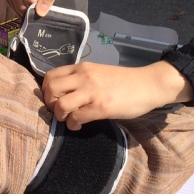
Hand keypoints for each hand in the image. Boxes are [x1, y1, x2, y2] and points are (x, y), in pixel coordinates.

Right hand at [4, 0, 67, 15]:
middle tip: (40, 6)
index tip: (44, 5)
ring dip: (25, 10)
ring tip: (35, 4)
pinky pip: (11, 3)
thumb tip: (40, 12)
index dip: (37, 6)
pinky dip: (19, 8)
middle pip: (19, 2)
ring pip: (14, 5)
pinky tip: (28, 5)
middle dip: (30, 9)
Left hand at [42, 61, 193, 129]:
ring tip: (68, 120)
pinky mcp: (101, 106)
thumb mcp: (98, 73)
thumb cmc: (124, 81)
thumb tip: (64, 94)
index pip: (50, 76)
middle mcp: (83, 76)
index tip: (53, 101)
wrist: (148, 84)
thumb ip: (81, 79)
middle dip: (49, 104)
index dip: (46, 91)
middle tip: (58, 112)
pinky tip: (79, 126)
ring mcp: (92, 91)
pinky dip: (73, 125)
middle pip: (51, 89)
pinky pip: (76, 117)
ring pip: (60, 105)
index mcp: (81, 67)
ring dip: (60, 116)